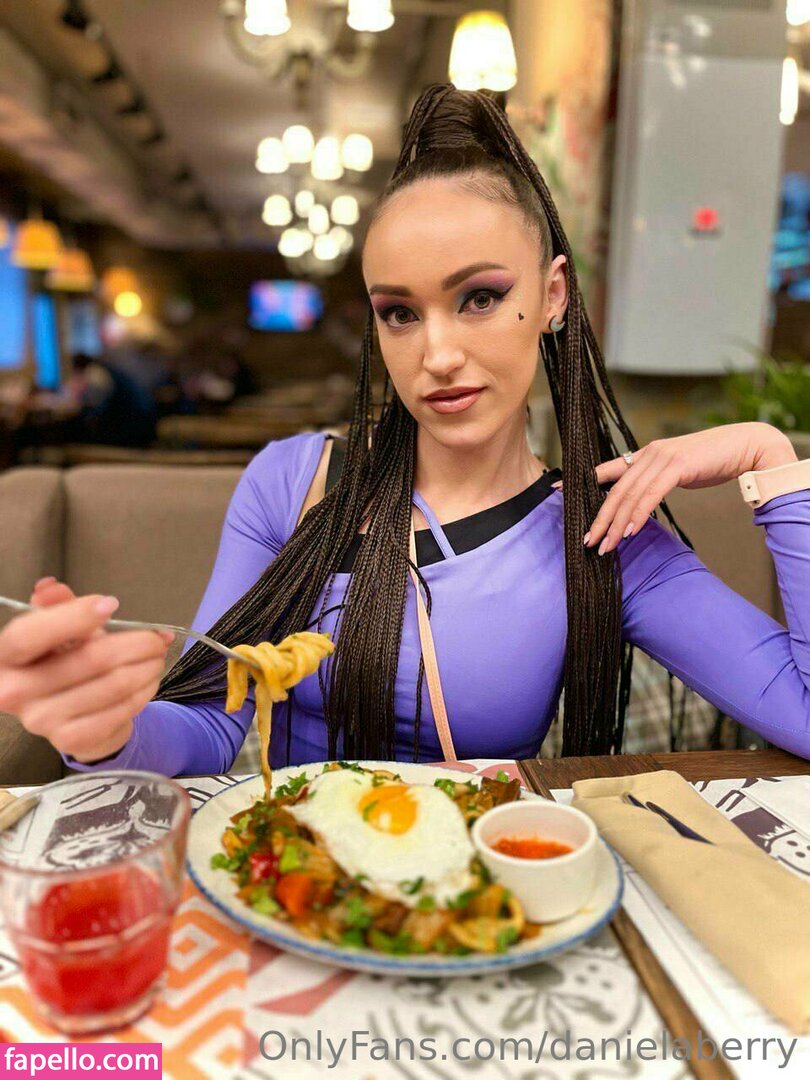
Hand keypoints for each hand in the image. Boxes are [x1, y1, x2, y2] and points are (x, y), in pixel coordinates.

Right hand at [0, 578, 173, 761]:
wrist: (72, 717)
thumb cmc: (65, 663)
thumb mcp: (60, 630)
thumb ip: (58, 607)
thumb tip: (51, 588)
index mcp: (6, 657)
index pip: (29, 635)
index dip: (72, 617)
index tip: (110, 604)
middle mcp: (13, 691)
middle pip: (89, 659)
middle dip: (136, 644)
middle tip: (156, 639)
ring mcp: (41, 720)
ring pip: (114, 684)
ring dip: (147, 667)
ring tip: (157, 658)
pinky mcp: (69, 740)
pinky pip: (121, 710)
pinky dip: (144, 691)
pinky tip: (148, 682)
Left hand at [578, 422, 796, 555]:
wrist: (744, 446)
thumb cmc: (712, 460)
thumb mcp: (676, 470)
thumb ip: (655, 482)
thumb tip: (640, 502)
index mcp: (645, 454)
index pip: (605, 468)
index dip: (581, 480)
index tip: (557, 491)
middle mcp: (648, 453)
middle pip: (614, 490)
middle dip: (598, 518)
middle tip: (587, 541)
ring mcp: (661, 458)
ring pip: (628, 496)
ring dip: (615, 524)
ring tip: (605, 546)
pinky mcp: (677, 466)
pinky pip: (650, 495)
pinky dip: (638, 515)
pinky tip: (629, 532)